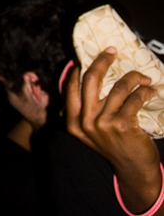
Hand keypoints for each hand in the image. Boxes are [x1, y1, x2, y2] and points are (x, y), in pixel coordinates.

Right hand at [66, 49, 161, 212]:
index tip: (91, 55)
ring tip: (142, 77)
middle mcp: (85, 121)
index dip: (80, 67)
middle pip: (91, 79)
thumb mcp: (91, 129)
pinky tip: (150, 91)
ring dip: (133, 77)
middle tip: (112, 52)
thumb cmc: (113, 143)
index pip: (71, 85)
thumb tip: (88, 72)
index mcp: (72, 121)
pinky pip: (134, 98)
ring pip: (118, 87)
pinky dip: (144, 91)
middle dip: (102, 60)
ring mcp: (103, 124)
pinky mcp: (122, 125)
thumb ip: (85, 107)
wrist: (133, 169)